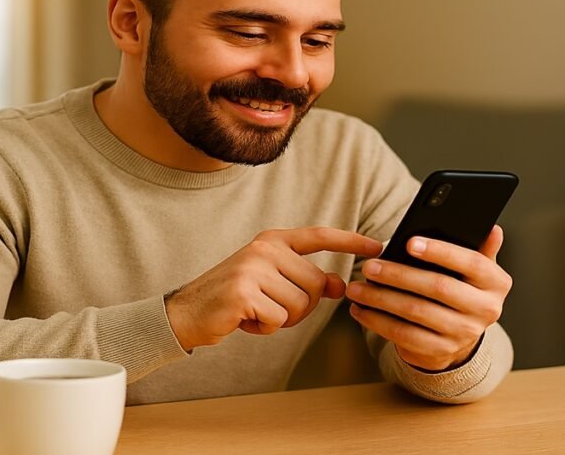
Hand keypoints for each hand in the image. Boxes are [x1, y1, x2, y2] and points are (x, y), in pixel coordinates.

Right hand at [165, 227, 382, 350]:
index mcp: (273, 240)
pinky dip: (266, 328)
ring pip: (300, 305)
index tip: (378, 245)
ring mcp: (254, 268)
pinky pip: (280, 319)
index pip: (320, 236)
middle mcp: (265, 248)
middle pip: (315, 284)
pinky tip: (245, 320)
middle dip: (300, 306)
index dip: (351, 241)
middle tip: (269, 307)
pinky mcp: (244, 292)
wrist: (186, 313)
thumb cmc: (234, 298)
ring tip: (256, 311)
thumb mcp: (271, 281)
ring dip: (282, 319)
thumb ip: (304, 278)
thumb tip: (339, 285)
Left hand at [345, 225, 510, 371]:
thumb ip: (480, 248)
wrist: (460, 335)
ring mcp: (463, 333)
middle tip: (370, 266)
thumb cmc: (462, 289)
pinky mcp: (440, 351)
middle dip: (399, 275)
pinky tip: (361, 310)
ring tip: (357, 288)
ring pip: (416, 311)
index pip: (472, 263)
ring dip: (381, 298)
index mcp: (496, 283)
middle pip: (438, 287)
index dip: (440, 251)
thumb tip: (492, 228)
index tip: (410, 243)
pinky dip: (378, 321)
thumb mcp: (475, 269)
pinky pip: (404, 335)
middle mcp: (486, 310)